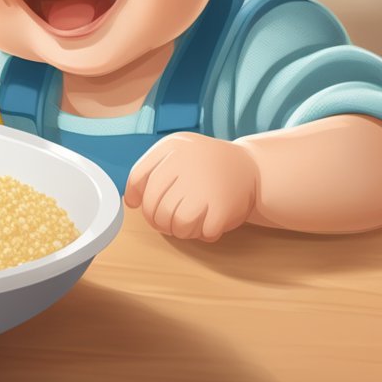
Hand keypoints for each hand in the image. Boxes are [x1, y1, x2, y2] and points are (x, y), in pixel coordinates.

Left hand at [123, 132, 259, 242]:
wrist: (251, 168)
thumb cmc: (205, 166)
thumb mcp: (175, 154)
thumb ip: (149, 171)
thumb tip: (131, 203)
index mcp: (172, 147)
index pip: (139, 178)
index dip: (139, 197)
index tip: (144, 205)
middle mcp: (187, 163)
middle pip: (155, 207)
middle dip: (158, 221)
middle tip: (169, 221)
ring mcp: (205, 185)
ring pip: (175, 224)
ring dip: (179, 231)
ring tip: (189, 223)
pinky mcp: (223, 205)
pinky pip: (201, 232)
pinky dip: (203, 234)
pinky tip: (209, 224)